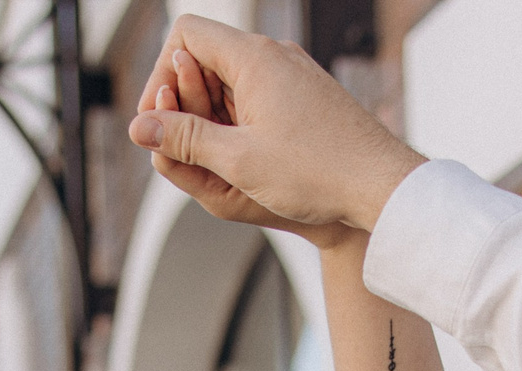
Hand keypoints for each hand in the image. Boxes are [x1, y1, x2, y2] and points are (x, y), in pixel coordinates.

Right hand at [142, 48, 352, 248]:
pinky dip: (242, 121)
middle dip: (184, 101)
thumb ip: (183, 139)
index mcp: (254, 59)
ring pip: (232, 81)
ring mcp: (294, 74)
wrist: (383, 185)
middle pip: (207, 59)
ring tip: (223, 161)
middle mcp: (275, 56)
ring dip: (213, 116)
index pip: (186, 35)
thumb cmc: (318, 172)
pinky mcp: (307, 96)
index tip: (157, 120)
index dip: (159, 74)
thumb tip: (139, 127)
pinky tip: (252, 159)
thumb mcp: (238, 160)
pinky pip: (259, 97)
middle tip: (184, 148)